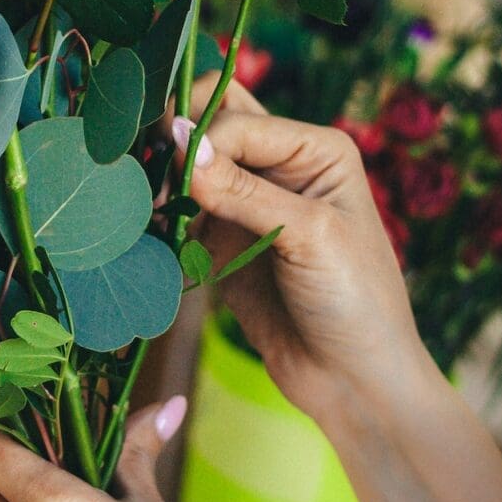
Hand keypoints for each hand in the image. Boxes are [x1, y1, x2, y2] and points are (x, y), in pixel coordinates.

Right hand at [176, 77, 433, 426]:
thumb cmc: (355, 300)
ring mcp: (248, 203)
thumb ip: (240, 188)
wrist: (352, 381)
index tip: (170, 179)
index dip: (198, 142)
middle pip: (210, 123)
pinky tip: (148, 234)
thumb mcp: (307, 235)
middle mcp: (280, 166)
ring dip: (163, 183)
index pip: (236, 120)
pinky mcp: (222, 242)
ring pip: (189, 166)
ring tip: (145, 212)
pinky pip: (180, 213)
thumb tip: (176, 138)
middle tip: (149, 177)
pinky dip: (161, 220)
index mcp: (314, 149)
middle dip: (175, 141)